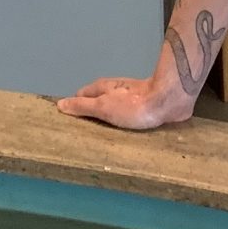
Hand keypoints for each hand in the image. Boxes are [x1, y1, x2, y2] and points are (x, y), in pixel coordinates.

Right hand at [56, 74, 192, 130]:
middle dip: (92, 117)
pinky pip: (129, 118)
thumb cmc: (133, 105)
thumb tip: (60, 104)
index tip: (70, 125)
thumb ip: (82, 106)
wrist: (168, 101)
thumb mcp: (103, 107)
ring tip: (105, 141)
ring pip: (113, 111)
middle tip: (87, 138)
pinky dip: (125, 126)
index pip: (80, 97)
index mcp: (102, 87)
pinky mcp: (145, 108)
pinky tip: (126, 138)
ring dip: (109, 122)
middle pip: (97, 104)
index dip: (75, 109)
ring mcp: (130, 99)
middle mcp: (114, 91)